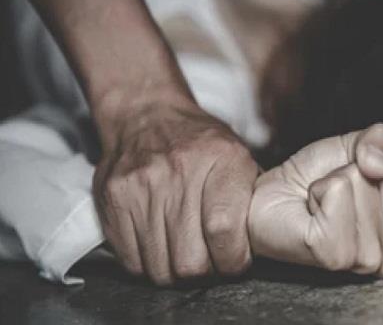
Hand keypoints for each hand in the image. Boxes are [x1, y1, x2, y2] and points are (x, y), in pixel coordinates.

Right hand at [93, 101, 258, 284]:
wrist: (148, 115)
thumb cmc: (200, 143)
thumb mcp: (239, 156)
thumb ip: (251, 197)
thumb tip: (265, 241)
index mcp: (221, 158)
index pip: (224, 229)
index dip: (233, 260)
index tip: (235, 261)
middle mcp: (179, 170)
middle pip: (190, 259)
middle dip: (206, 272)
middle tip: (210, 260)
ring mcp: (140, 186)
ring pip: (160, 268)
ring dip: (176, 272)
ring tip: (186, 252)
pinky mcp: (112, 200)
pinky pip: (132, 262)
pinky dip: (149, 265)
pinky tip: (162, 247)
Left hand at [249, 123, 382, 276]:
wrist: (271, 196)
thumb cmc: (315, 176)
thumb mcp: (355, 145)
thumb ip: (381, 139)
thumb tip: (379, 165)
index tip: (361, 176)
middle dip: (358, 170)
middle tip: (337, 193)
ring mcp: (368, 259)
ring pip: (363, 183)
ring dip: (334, 182)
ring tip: (324, 205)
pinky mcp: (336, 256)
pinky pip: (337, 192)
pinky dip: (318, 190)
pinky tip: (313, 212)